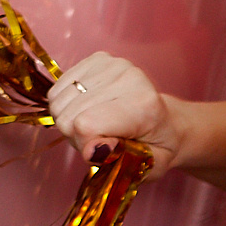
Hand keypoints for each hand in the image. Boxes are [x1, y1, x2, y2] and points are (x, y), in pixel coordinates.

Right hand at [50, 52, 189, 177]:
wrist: (168, 124)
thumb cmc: (156, 148)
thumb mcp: (148, 166)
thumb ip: (121, 162)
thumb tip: (92, 150)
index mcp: (144, 106)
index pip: (86, 124)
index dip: (84, 145)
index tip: (102, 152)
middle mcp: (129, 77)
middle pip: (68, 116)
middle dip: (77, 136)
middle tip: (100, 140)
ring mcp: (112, 64)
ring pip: (58, 103)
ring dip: (69, 121)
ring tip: (95, 125)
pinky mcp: (97, 59)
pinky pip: (57, 90)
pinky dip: (65, 105)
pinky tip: (86, 109)